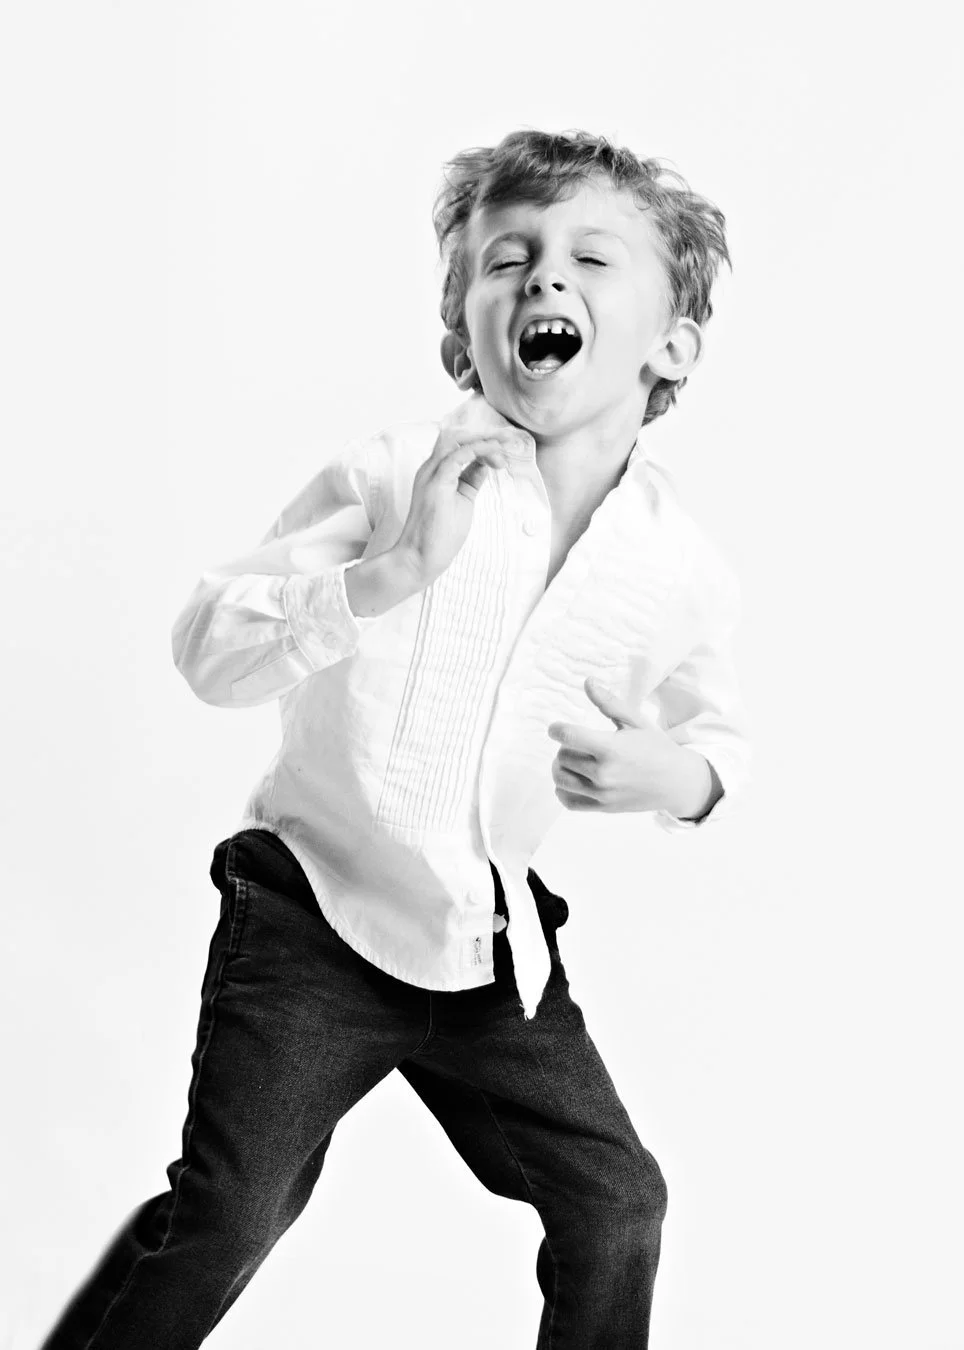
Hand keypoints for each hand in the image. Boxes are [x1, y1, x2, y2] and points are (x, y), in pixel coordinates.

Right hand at [394, 427, 524, 589]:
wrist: (421, 558)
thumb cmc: (439, 535)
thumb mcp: (463, 500)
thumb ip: (471, 480)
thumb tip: (485, 465)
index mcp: (435, 473)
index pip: (458, 445)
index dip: (482, 442)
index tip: (505, 448)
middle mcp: (430, 469)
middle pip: (456, 436)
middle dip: (485, 434)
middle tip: (509, 439)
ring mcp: (431, 474)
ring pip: (456, 440)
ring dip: (483, 439)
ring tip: (505, 445)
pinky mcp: (436, 483)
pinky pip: (458, 456)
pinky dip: (479, 450)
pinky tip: (495, 454)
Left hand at [548, 677, 715, 817]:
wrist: (677, 782)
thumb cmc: (657, 748)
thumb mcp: (636, 721)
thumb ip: (609, 703)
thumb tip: (588, 682)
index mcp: (611, 748)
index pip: (568, 737)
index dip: (557, 729)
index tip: (557, 728)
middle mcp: (604, 773)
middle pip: (562, 757)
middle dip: (566, 747)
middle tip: (578, 743)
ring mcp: (602, 794)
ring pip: (561, 779)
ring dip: (561, 767)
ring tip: (574, 760)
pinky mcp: (603, 807)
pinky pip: (569, 802)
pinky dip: (563, 791)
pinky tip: (572, 779)